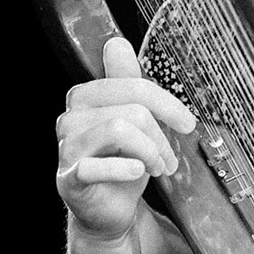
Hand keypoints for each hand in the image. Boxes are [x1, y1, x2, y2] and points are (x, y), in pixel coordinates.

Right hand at [55, 37, 197, 242]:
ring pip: (118, 130)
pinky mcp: (68, 178)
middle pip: (131, 109)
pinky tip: (138, 173)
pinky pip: (94, 166)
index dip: (166, 103)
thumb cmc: (122, 161)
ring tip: (158, 168)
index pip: (132, 85)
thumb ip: (128, 84)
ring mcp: (66, 148)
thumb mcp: (133, 121)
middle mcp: (70, 118)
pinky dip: (124, 169)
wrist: (109, 210)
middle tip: (170, 158)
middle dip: (160, 134)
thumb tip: (117, 43)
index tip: (187, 123)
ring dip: (149, 151)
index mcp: (86, 97)